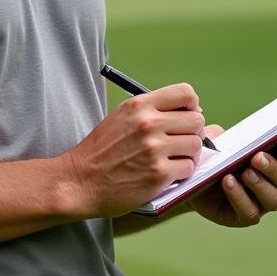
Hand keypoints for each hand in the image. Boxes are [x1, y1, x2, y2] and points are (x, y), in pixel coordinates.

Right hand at [62, 83, 204, 217]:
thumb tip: (197, 112)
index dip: (192, 106)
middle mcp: (148, 123)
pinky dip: (181, 173)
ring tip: (171, 159)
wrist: (79, 181)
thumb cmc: (101, 151)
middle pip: (196, 120)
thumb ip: (154, 111)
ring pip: (196, 145)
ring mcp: (154, 149)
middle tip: (180, 143)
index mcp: (139, 105)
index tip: (186, 117)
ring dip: (188, 154)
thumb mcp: (122, 118)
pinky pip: (188, 168)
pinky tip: (164, 173)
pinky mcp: (158, 174)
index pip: (186, 93)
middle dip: (193, 133)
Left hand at [188, 133, 276, 227]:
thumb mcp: (212, 141)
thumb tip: (219, 133)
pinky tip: (228, 182)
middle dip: (273, 167)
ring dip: (261, 185)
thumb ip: (217, 134)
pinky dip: (239, 196)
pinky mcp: (244, 217)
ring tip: (245, 173)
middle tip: (257, 158)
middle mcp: (272, 182)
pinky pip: (250, 211)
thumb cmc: (209, 156)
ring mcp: (261, 202)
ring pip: (275, 199)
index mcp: (273, 158)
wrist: (190, 182)